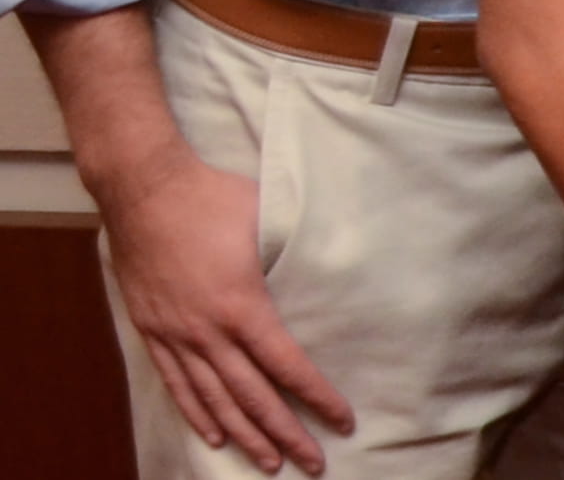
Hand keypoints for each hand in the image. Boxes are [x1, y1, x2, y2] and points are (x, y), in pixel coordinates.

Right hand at [96, 144, 352, 474]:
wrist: (144, 189)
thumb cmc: (213, 198)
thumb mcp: (268, 222)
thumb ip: (294, 255)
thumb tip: (335, 266)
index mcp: (242, 306)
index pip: (288, 366)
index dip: (316, 398)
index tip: (342, 421)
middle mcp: (206, 330)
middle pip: (252, 396)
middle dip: (284, 433)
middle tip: (312, 464)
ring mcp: (175, 333)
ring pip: (213, 398)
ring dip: (243, 434)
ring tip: (268, 462)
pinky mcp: (152, 329)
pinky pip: (176, 382)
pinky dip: (196, 412)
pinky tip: (214, 435)